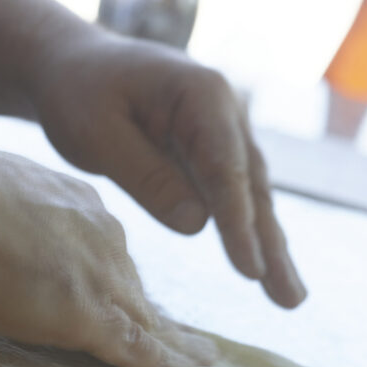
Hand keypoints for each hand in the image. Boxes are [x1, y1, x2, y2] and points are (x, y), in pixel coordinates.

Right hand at [0, 145, 215, 366]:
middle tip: (189, 340)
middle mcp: (102, 239)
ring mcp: (99, 277)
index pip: (110, 258)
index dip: (127, 285)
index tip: (140, 302)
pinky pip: (138, 347)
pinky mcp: (87, 314)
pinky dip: (165, 364)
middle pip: (137, 291)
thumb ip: (12, 218)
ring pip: (148, 320)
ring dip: (178, 344)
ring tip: (202, 362)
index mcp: (78, 210)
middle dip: (162, 318)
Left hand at [28, 30, 306, 308]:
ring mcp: (226, 134)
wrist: (75, 66)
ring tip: (289, 298)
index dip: (238, 224)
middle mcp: (227, 113)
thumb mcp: (98, 133)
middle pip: (253, 188)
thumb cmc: (80, 93)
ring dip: (270, 248)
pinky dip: (250, 235)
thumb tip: (198, 225)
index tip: (250, 271)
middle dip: (271, 246)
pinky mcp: (215, 155)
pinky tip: (267, 270)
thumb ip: (147, 178)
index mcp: (202, 95)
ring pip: (252, 198)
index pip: (227, 169)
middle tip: (291, 300)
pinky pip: (235, 199)